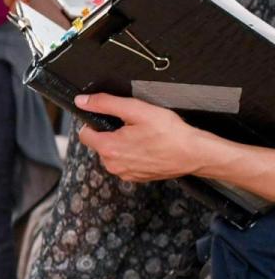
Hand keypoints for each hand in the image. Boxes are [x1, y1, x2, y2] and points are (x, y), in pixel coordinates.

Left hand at [75, 93, 199, 181]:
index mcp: (108, 148)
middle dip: (110, 133)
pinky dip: (131, 154)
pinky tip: (147, 147)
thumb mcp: (136, 110)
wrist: (195, 154)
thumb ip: (106, 103)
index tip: (109, 118)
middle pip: (98, 143)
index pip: (84, 134)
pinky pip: (124, 162)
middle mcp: (113, 165)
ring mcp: (125, 174)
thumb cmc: (169, 132)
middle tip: (132, 126)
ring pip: (112, 153)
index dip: (94, 122)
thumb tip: (82, 101)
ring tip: (142, 136)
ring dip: (121, 143)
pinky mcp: (136, 178)